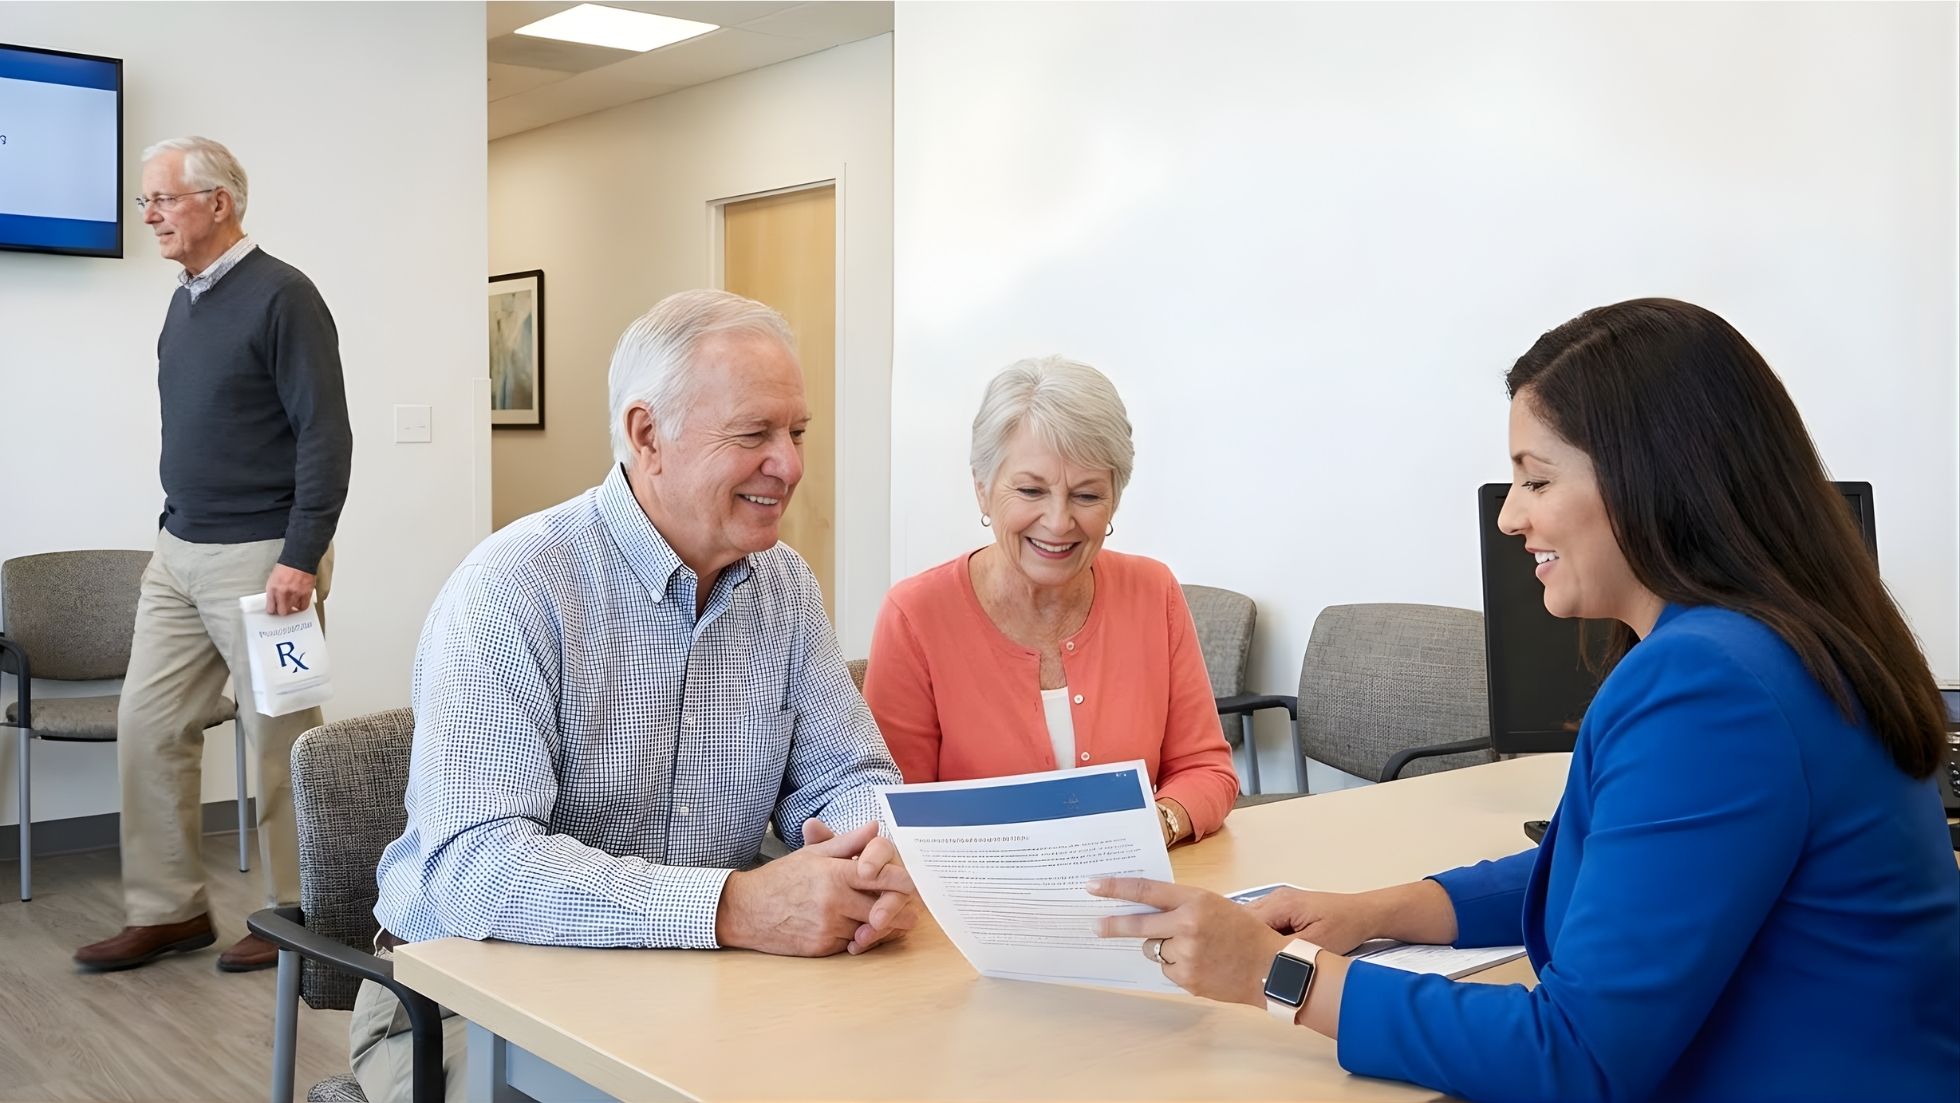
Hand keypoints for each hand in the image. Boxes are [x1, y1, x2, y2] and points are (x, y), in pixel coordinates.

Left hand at [264, 565, 316, 615]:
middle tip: (284, 608)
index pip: (271, 608)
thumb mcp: (273, 579)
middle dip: (282, 611)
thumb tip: (274, 600)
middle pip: (282, 612)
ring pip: (293, 610)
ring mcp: (295, 593)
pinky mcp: (306, 593)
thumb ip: (273, 591)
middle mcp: (283, 592)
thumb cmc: (287, 566)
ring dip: (292, 607)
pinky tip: (300, 602)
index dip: (273, 610)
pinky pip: (303, 606)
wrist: (299, 559)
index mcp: (273, 588)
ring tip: (292, 602)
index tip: (274, 610)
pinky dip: (301, 606)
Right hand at [716, 820, 918, 956]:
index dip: (902, 881)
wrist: (746, 910)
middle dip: (899, 910)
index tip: (914, 884)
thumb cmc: (781, 879)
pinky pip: (851, 944)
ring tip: (892, 921)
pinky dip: (859, 938)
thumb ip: (847, 842)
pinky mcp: (821, 948)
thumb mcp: (812, 854)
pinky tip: (862, 932)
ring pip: (868, 929)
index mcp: (833, 873)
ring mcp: (827, 927)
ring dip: (880, 927)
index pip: (879, 877)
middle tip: (913, 910)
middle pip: (881, 909)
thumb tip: (874, 827)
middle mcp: (832, 901)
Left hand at [1089, 877, 1287, 1006]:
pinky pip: (1166, 969)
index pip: (1146, 890)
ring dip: (1162, 948)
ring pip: (1153, 949)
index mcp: (1195, 900)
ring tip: (1193, 948)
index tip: (1094, 886)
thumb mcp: (1214, 905)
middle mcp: (1187, 925)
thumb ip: (1182, 905)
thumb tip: (1144, 908)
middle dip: (1113, 925)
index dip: (1116, 888)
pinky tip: (1199, 964)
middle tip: (1096, 926)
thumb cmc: (1244, 932)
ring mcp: (1186, 954)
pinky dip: (1176, 966)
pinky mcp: (1186, 978)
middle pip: (1138, 924)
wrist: (1270, 967)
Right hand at [1246, 881, 1457, 952]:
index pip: (1244, 924)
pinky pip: (1264, 922)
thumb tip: (1261, 962)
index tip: (1236, 966)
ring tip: (1253, 962)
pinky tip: (1268, 953)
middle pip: (1244, 921)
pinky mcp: (1285, 908)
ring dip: (1252, 940)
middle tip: (1242, 968)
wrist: (1365, 914)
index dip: (1238, 945)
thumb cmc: (1345, 927)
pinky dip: (1262, 936)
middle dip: (1241, 943)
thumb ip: (1285, 951)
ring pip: (1252, 922)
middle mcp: (1275, 898)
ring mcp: (1279, 900)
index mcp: (1280, 904)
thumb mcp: (1316, 944)